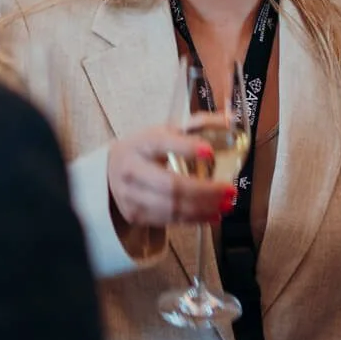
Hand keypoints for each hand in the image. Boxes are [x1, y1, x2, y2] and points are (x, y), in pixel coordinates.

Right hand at [107, 126, 237, 227]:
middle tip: (230, 190)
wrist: (110, 171)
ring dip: (204, 208)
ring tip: (227, 204)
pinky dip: (195, 219)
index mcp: (142, 143)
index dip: (186, 148)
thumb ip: (199, 124)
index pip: (162, 144)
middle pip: (171, 184)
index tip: (209, 152)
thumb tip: (230, 119)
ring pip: (172, 207)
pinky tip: (213, 214)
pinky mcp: (135, 214)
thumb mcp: (166, 130)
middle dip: (204, 190)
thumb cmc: (146, 149)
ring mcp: (131, 195)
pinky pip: (169, 220)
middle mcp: (132, 169)